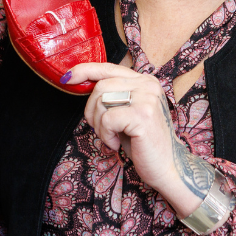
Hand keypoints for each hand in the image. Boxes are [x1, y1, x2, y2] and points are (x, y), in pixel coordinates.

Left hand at [70, 62, 214, 218]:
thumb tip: (82, 81)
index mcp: (145, 80)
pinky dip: (105, 135)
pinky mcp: (142, 115)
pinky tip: (117, 143)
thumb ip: (113, 94)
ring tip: (112, 137)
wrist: (168, 167)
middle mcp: (148, 84)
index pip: (109, 67)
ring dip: (98, 124)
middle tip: (102, 130)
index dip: (86, 70)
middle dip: (92, 110)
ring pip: (101, 100)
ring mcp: (147, 98)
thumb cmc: (143, 142)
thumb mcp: (127, 112)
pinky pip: (106, 119)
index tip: (67, 77)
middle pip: (101, 85)